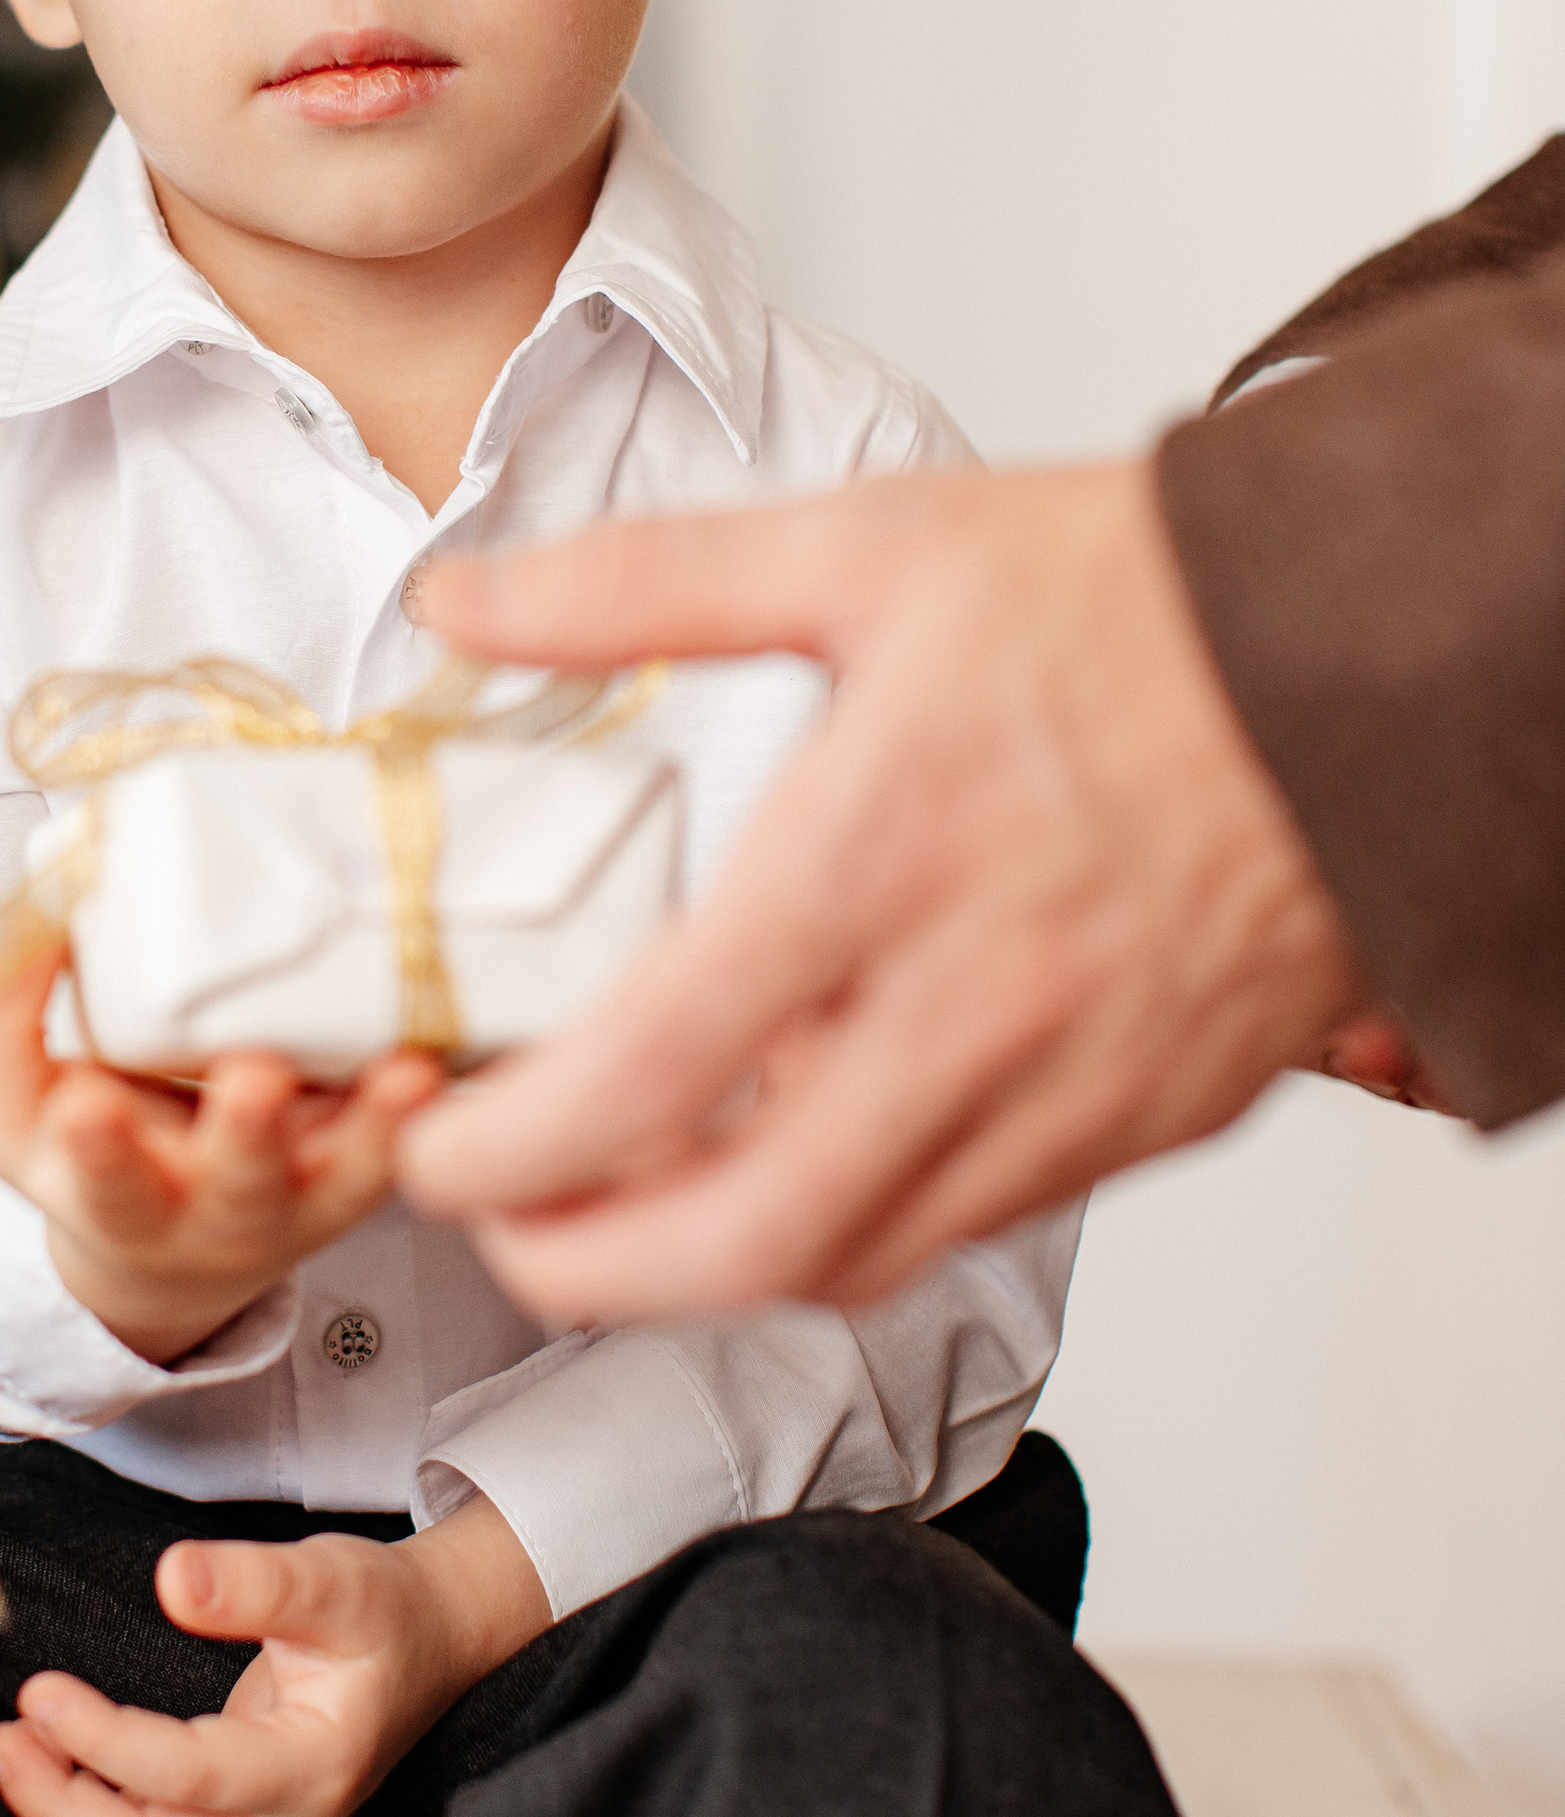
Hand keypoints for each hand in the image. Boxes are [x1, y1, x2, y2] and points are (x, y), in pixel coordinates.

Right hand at [0, 944, 442, 1362]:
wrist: (171, 1254)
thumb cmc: (95, 1154)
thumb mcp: (14, 1113)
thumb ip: (2, 1024)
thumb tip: (46, 913)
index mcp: (119, 1200)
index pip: (102, 1184)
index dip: (98, 1147)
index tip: (85, 1106)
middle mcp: (219, 1208)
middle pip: (240, 1184)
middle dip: (248, 1133)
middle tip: (257, 1077)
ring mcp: (307, 1194)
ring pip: (351, 1173)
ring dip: (377, 1123)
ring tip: (402, 1074)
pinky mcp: (371, 1168)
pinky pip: (414, 1141)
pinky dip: (434, 1105)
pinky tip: (452, 1056)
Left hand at [0, 1498, 549, 1816]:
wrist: (427, 1647)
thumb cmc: (382, 1613)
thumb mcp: (334, 1576)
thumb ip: (257, 1581)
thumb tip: (173, 1578)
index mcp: (315, 1766)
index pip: (193, 1778)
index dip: (106, 1743)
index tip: (40, 1691)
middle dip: (60, 1810)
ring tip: (3, 1756)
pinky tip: (44, 1776)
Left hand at [397, 462, 1369, 1319]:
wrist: (1371, 647)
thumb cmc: (1138, 595)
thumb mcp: (866, 543)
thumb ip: (639, 583)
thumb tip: (461, 602)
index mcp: (877, 857)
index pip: (651, 1070)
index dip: (514, 1147)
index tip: (445, 1142)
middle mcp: (973, 1004)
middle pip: (742, 1237)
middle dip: (587, 1273)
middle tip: (508, 1230)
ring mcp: (1070, 1083)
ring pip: (857, 1262)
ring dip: (712, 1272)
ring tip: (622, 1214)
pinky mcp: (1145, 1117)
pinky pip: (970, 1227)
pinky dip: (853, 1233)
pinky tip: (791, 1167)